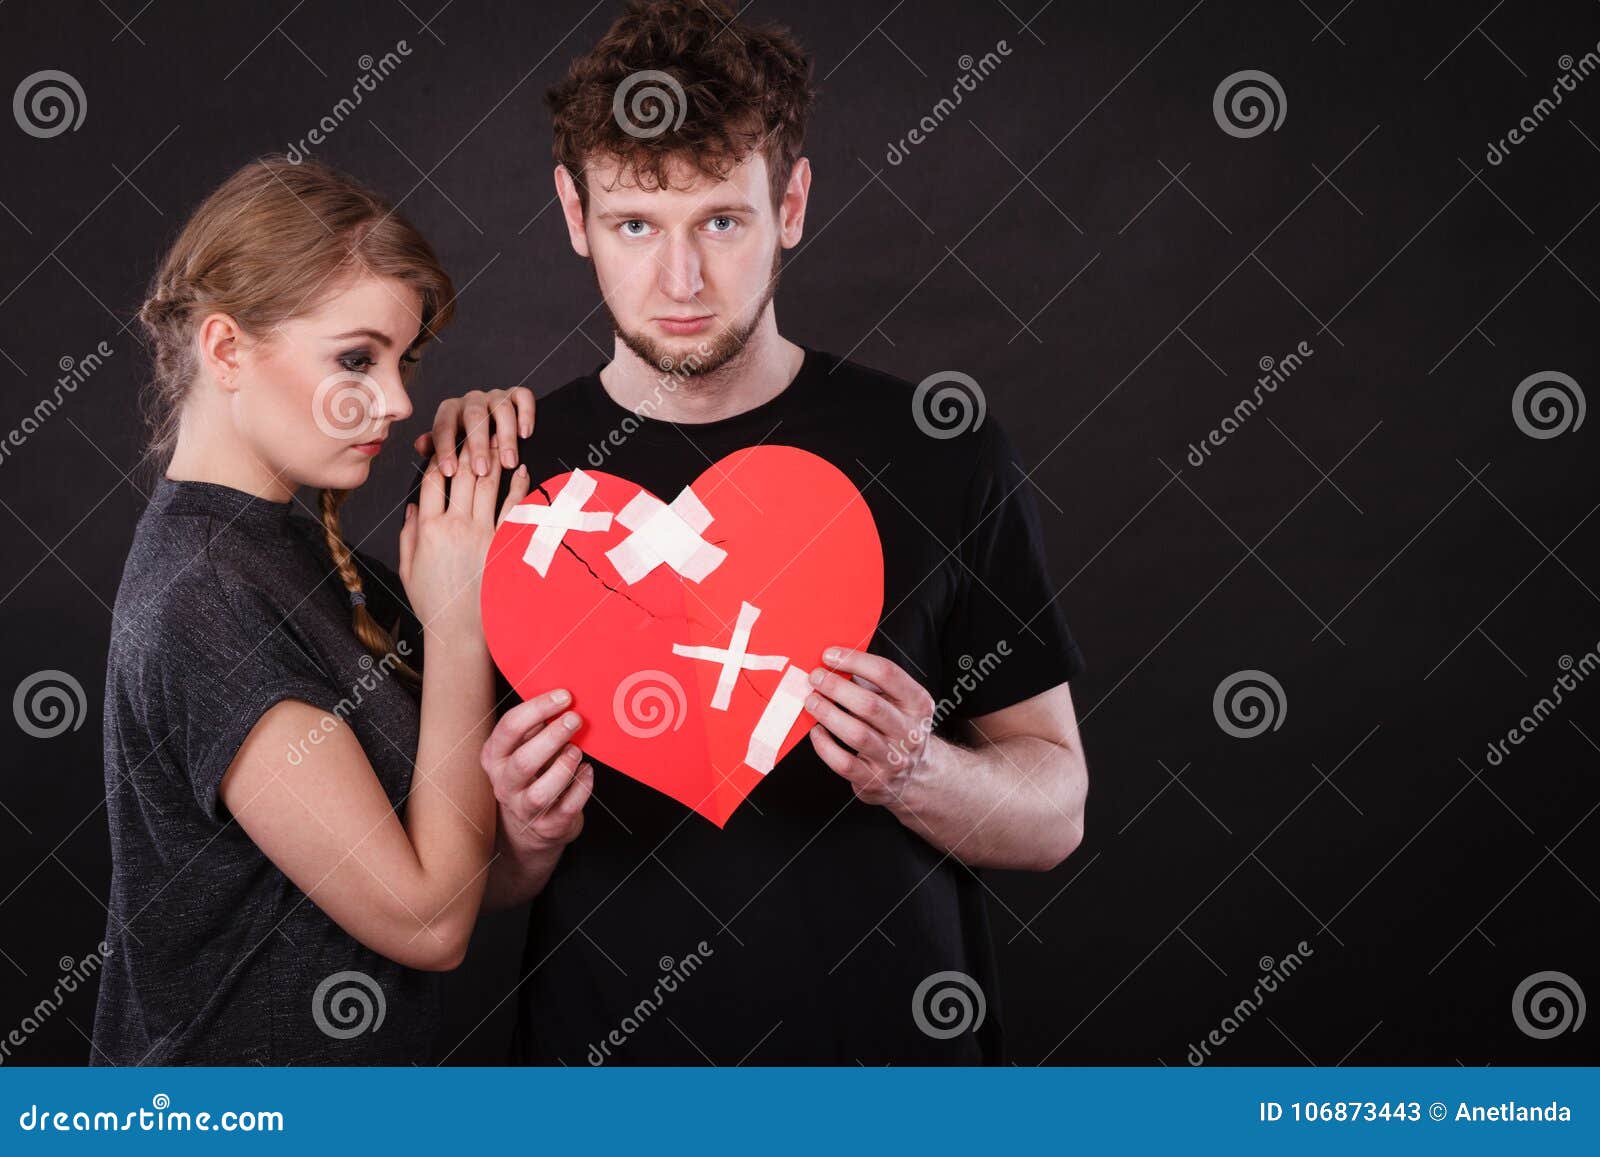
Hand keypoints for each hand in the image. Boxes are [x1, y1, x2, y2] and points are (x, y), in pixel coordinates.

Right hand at [398, 456, 529, 642]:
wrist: (460, 632)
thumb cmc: (433, 603)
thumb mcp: (408, 567)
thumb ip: (409, 534)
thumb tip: (413, 506)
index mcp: (428, 528)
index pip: (432, 479)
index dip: (438, 456)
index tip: (445, 443)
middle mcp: (454, 526)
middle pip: (461, 473)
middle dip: (468, 446)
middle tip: (477, 427)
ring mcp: (481, 534)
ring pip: (487, 485)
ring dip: (494, 458)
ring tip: (499, 438)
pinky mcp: (502, 545)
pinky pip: (513, 509)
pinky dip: (519, 486)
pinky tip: (522, 471)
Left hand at [411, 387, 535, 476]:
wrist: (492, 429)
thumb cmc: (467, 442)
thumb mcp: (449, 445)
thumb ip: (435, 446)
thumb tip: (420, 445)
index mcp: (450, 411)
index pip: (444, 426)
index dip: (445, 449)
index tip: (449, 472)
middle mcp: (472, 401)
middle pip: (474, 416)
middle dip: (478, 445)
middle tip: (482, 471)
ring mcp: (495, 396)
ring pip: (501, 409)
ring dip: (505, 437)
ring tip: (509, 463)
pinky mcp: (516, 395)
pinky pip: (522, 397)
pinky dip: (525, 414)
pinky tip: (525, 434)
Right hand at [481, 689, 593, 858]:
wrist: (531, 824)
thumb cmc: (533, 773)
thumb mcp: (524, 746)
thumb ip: (537, 726)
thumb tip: (564, 698)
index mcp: (495, 756)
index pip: (509, 728)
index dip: (538, 708)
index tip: (564, 696)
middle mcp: (504, 784)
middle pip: (523, 761)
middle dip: (552, 737)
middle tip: (575, 719)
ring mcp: (524, 809)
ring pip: (541, 792)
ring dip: (564, 767)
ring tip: (577, 750)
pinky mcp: (548, 827)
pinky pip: (566, 809)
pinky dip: (581, 788)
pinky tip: (588, 771)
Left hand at [805, 647, 938, 806]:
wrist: (916, 774)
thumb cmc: (898, 728)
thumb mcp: (898, 701)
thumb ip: (872, 682)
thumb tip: (834, 661)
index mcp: (918, 703)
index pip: (887, 674)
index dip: (855, 660)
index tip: (830, 655)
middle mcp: (910, 731)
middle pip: (870, 705)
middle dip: (837, 688)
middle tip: (815, 678)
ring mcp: (894, 759)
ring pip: (857, 734)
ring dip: (828, 714)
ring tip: (811, 701)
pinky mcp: (875, 780)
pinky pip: (844, 763)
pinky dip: (825, 746)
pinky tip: (816, 732)